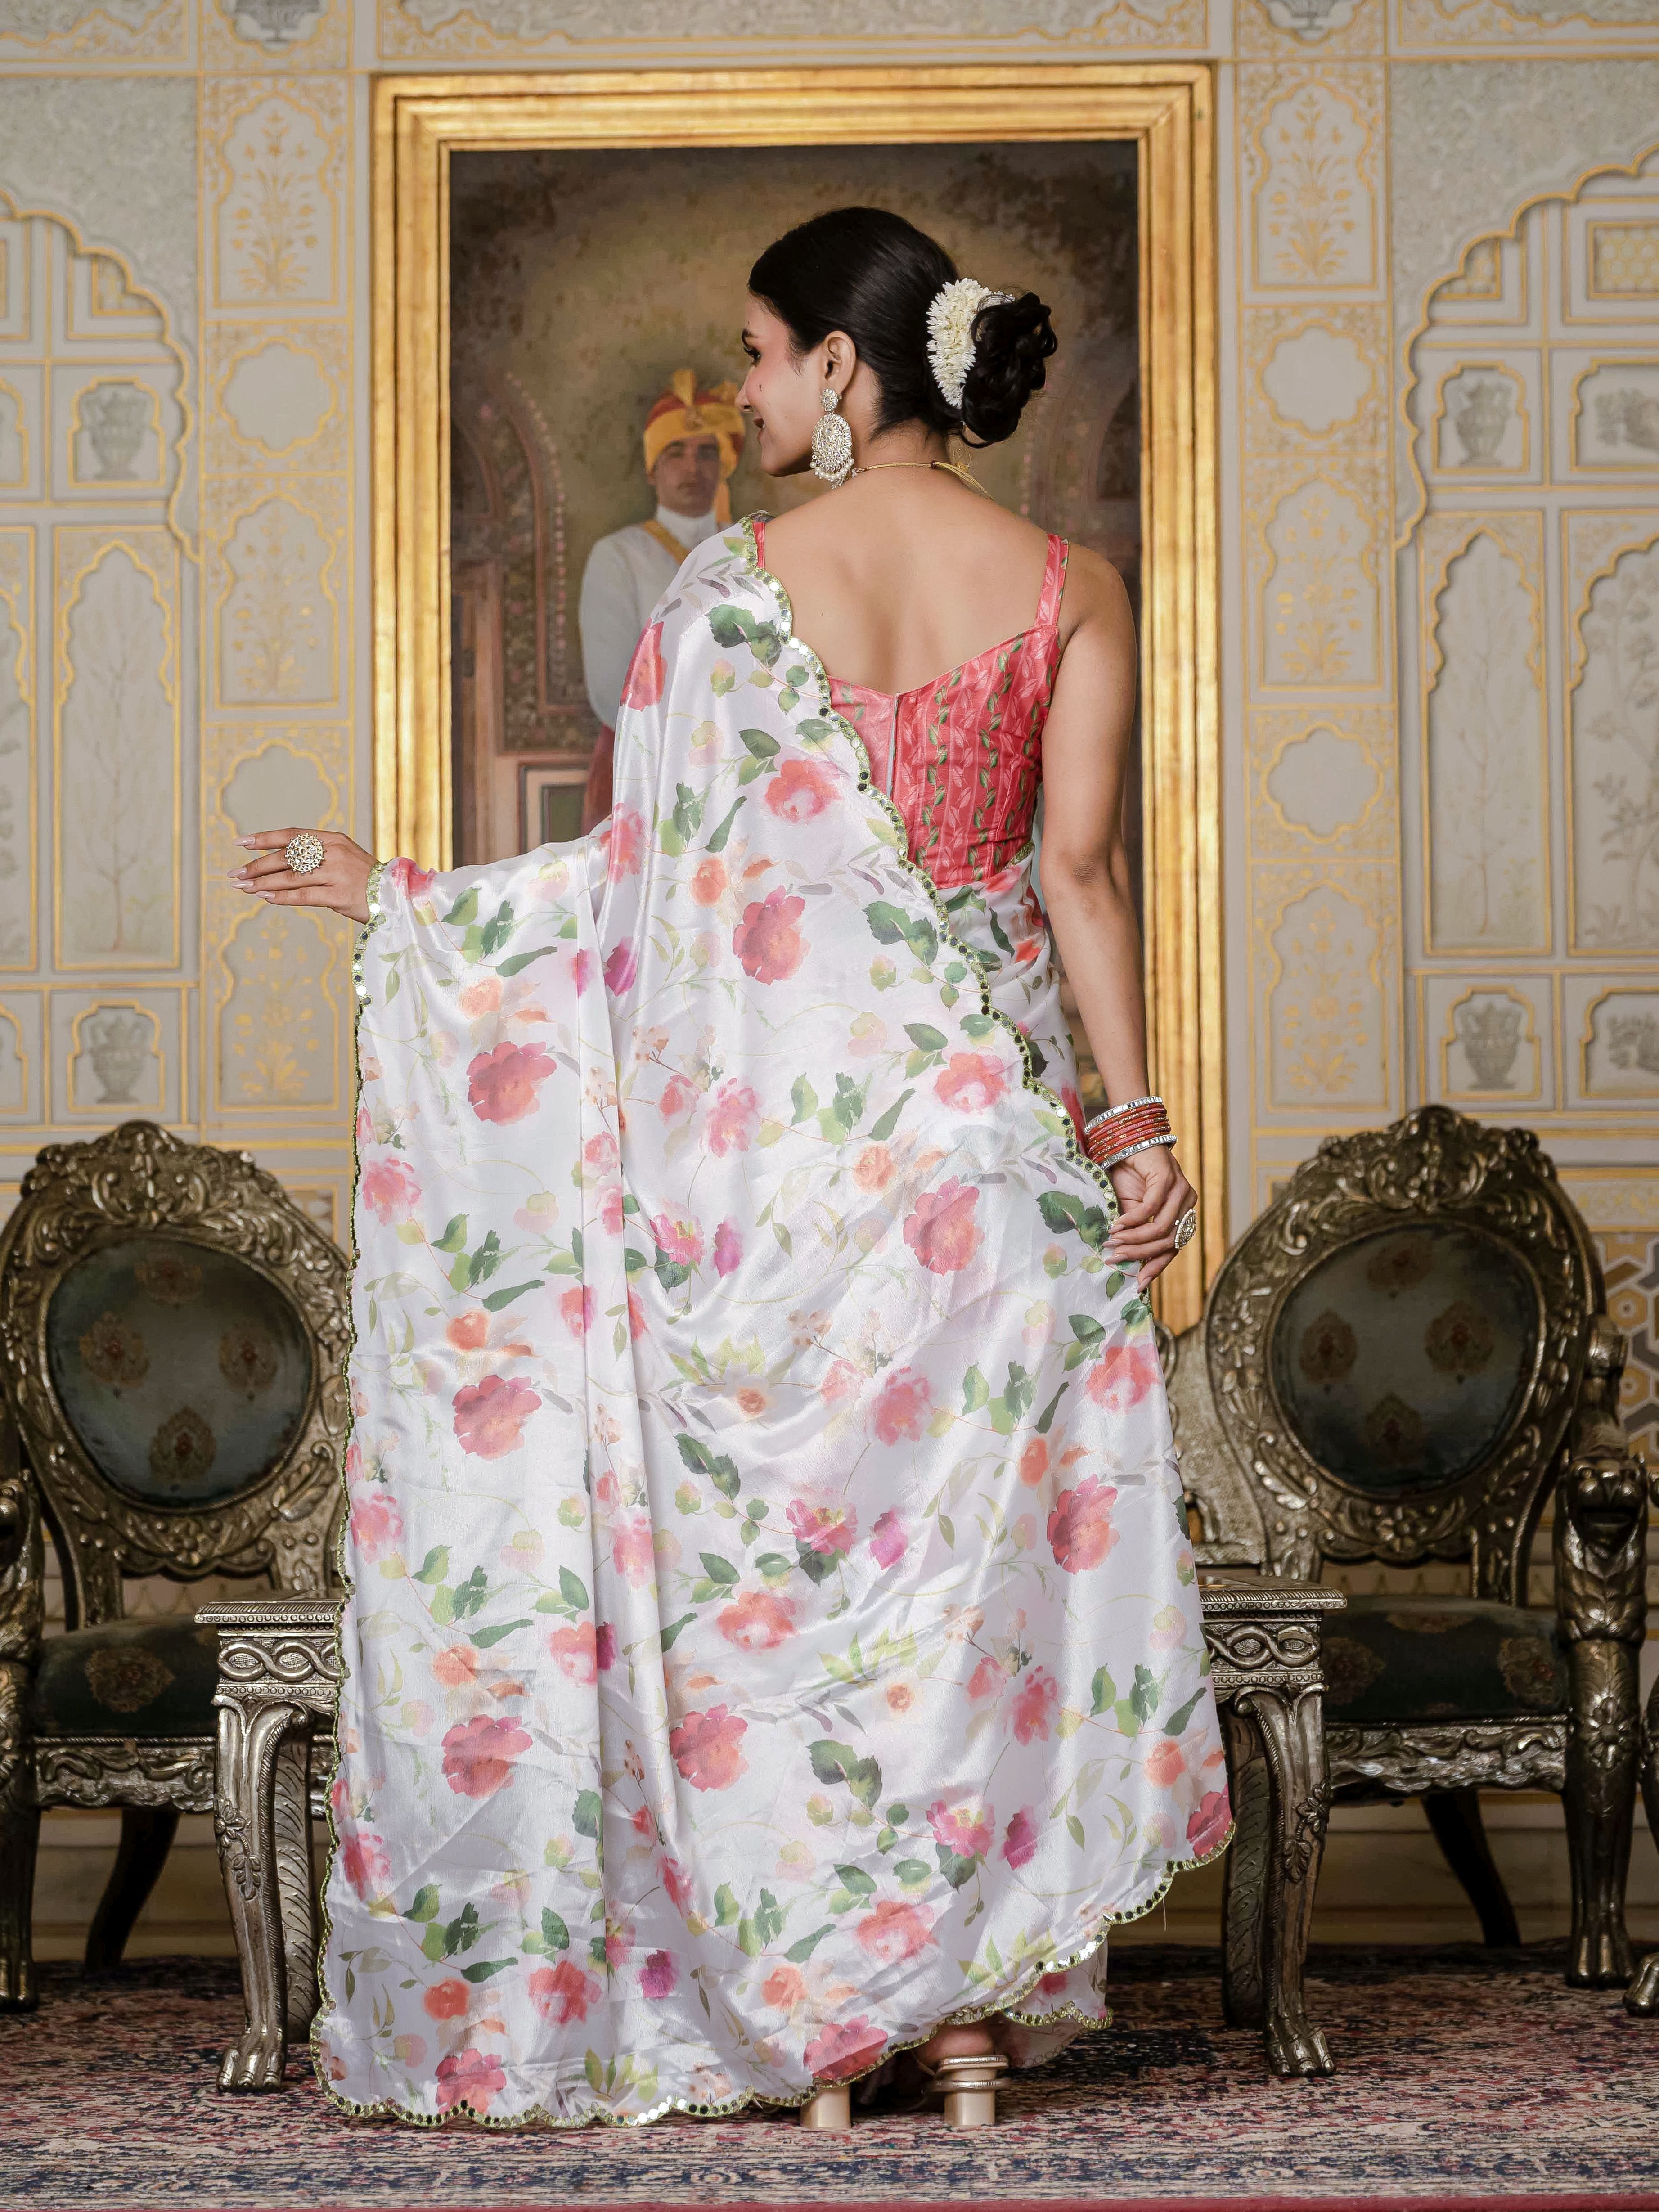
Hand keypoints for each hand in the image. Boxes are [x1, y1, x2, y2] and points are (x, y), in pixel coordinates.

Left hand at [232, 829, 374, 925]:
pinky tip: (265, 897)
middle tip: (235, 874)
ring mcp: (338, 874)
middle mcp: (334, 853)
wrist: (396, 897)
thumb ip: (315, 855)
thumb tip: (277, 860)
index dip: (264, 838)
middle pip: (287, 857)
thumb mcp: (342, 857)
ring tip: (244, 888)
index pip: (292, 835)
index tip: (240, 843)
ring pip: (292, 877)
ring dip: (264, 883)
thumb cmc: (364, 879)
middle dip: (257, 866)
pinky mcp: (340, 895)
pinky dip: (282, 897)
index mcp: (334, 839)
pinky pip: (304, 896)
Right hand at [1104, 1144, 1195, 1287]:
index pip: (1174, 1247)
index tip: (1138, 1284)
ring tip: (1113, 1241)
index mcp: (1183, 1214)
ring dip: (1134, 1238)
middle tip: (1114, 1258)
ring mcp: (1182, 1190)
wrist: (1127, 1142)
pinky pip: (1153, 1207)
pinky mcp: (1169, 1177)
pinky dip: (1134, 1219)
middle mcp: (1188, 1204)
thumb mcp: (1132, 1212)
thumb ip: (1136, 1232)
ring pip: (1162, 1227)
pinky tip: (1118, 1224)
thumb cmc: (1129, 1177)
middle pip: (1169, 1241)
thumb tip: (1128, 1262)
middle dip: (1140, 1253)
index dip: (1157, 1267)